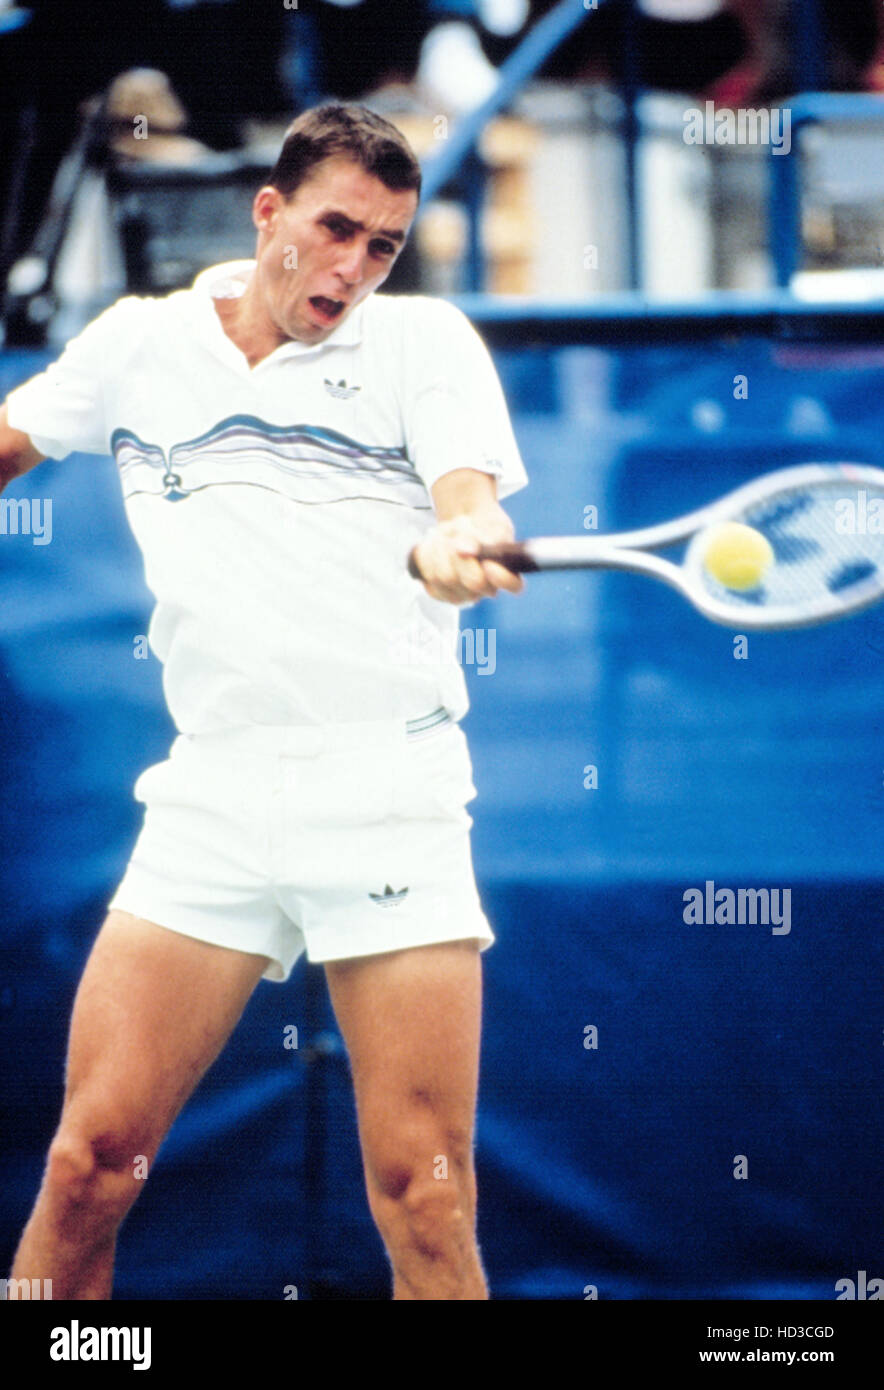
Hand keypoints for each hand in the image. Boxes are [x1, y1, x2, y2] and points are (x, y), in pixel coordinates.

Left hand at [410, 506, 524, 604]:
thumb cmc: (482, 528)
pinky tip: (433, 545)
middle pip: (473, 581)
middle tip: (456, 534)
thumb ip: (484, 536)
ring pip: (445, 577)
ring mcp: (461, 594)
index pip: (513, 585)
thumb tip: (465, 549)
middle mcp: (485, 590)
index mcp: (507, 574)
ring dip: (441, 548)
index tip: (489, 561)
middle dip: (462, 553)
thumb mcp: (491, 524)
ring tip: (444, 533)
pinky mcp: (438, 592)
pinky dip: (427, 555)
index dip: (501, 577)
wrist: (462, 528)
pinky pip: (427, 576)